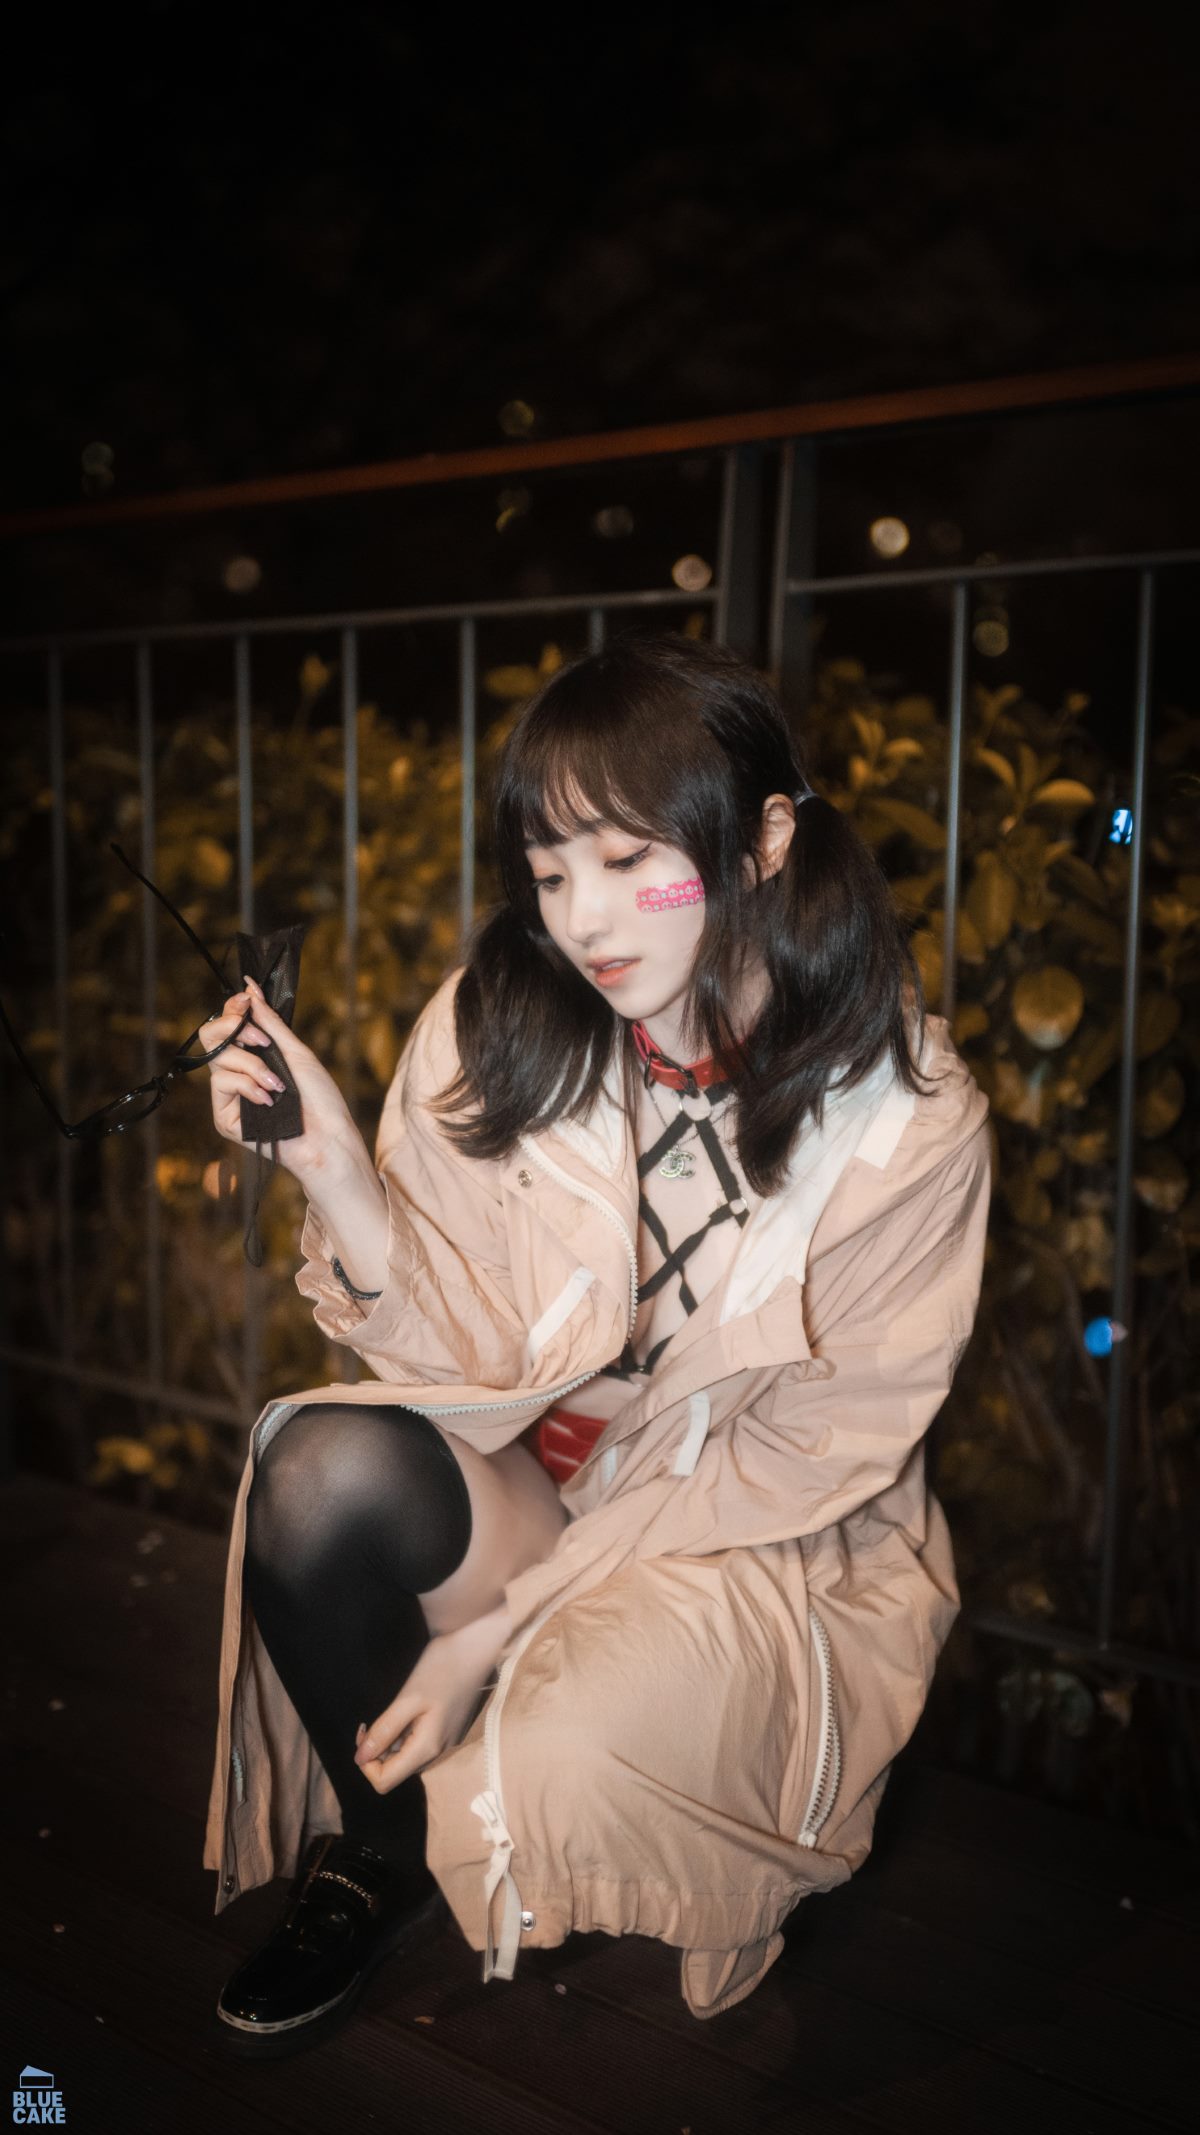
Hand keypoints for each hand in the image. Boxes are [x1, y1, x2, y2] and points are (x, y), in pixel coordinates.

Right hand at [197, 972, 358, 1178]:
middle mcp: (238, 1072)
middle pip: (210, 1036)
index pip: (228, 1024)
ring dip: (253, 1066)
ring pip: (219, 1058)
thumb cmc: (320, 1098)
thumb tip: (250, 990)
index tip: (246, 999)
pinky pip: (222, 1083)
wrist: (327, 1137)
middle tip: (260, 1040)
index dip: (233, 1009)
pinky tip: (268, 1100)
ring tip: (278, 1084)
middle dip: (233, 1029)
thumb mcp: (296, 1052)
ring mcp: (230, 1095)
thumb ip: (270, 1023)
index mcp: (255, 1056)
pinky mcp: (225, 1116)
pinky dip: (248, 1086)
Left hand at [353, 1621, 500, 1792]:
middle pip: (395, 1771)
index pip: (384, 1781)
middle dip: (376, 1751)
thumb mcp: (408, 1698)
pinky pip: (418, 1743)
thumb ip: (384, 1731)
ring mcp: (444, 1741)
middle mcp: (437, 1752)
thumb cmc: (442, 1667)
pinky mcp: (447, 1729)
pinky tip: (407, 1709)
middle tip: (371, 1722)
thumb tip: (359, 1759)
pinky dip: (405, 1733)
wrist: (477, 1646)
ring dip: (390, 1742)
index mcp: (426, 1748)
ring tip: (391, 1712)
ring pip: (406, 1757)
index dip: (366, 1763)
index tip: (365, 1731)